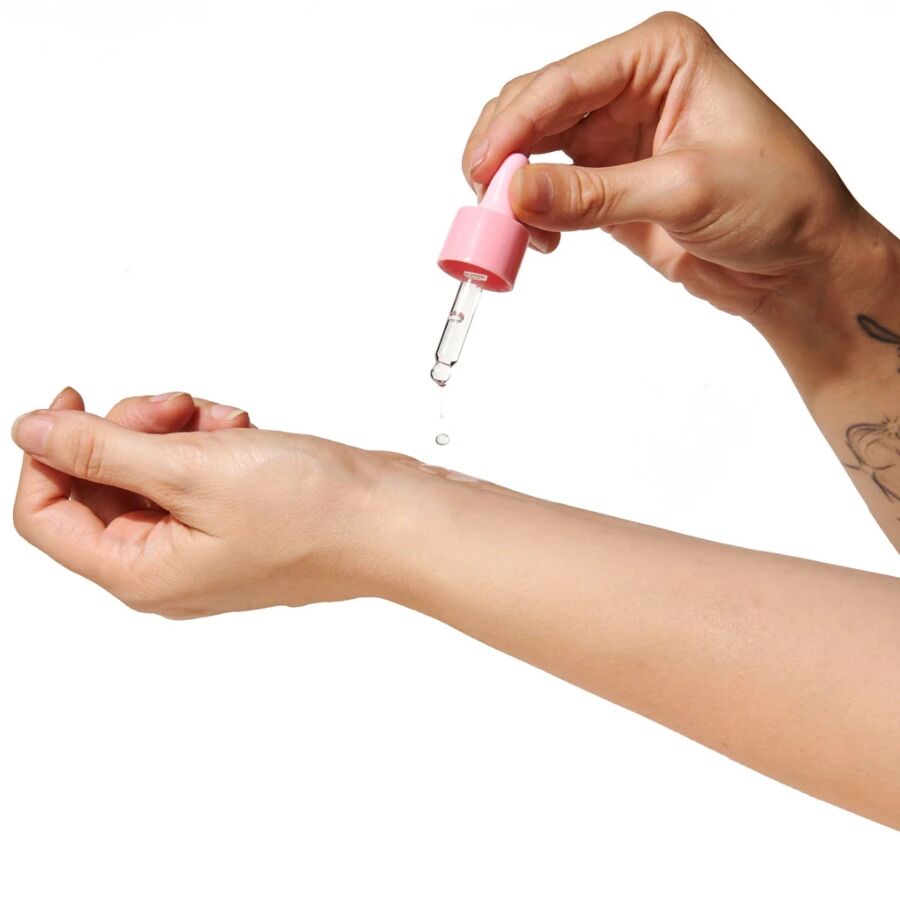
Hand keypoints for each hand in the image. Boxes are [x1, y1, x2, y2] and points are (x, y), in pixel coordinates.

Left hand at [12, 389, 383, 617]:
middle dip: (130, 433)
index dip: (48, 452)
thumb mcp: (190, 469)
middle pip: (100, 488)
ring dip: (175, 431)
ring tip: (220, 421)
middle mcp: (167, 568)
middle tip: (171, 409)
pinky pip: (193, 475)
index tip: (72, 403)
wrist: (391, 518)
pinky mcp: (235, 522)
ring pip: (150, 473)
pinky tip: (243, 432)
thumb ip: (100, 450)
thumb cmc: (312, 512)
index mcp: (141, 573)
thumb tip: (33, 432)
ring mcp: (204, 546)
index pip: (45, 515)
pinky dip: (209, 442)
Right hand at [463, 12, 872, 318]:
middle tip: (486, 203)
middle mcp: (631, 89)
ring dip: (512, 189)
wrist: (797, 263)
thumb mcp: (685, 191)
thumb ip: (594, 193)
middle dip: (504, 154)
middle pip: (536, 108)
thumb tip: (517, 192)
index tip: (484, 171)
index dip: (514, 125)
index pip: (564, 82)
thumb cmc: (777, 202)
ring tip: (509, 230)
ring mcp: (614, 138)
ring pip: (533, 150)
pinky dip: (531, 216)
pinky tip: (537, 240)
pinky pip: (548, 191)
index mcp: (659, 58)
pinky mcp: (606, 184)